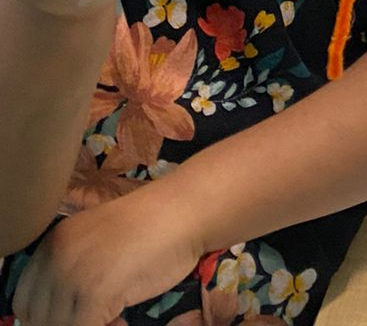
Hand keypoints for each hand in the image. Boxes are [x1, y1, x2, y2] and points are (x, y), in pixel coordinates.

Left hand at [13, 188, 203, 325]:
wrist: (184, 210)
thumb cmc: (151, 225)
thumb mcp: (97, 242)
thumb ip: (72, 268)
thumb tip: (58, 312)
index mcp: (51, 244)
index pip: (25, 301)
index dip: (49, 315)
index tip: (78, 312)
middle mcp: (54, 258)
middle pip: (38, 318)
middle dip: (67, 322)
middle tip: (100, 314)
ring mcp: (73, 275)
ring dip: (85, 325)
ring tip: (114, 316)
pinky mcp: (94, 292)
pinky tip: (122, 318)